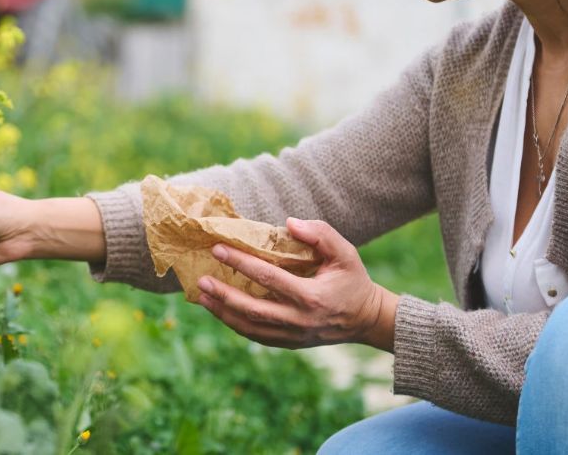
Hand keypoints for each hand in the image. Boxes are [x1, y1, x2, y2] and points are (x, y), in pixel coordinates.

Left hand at [196, 218, 398, 351]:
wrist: (366, 319)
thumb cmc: (353, 280)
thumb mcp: (345, 252)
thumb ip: (320, 234)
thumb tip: (288, 223)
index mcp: (312, 297)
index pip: (268, 278)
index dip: (241, 263)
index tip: (218, 248)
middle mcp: (299, 321)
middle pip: (253, 310)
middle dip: (224, 294)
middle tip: (201, 279)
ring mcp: (292, 336)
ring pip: (250, 328)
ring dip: (223, 312)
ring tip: (202, 295)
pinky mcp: (288, 343)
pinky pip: (256, 336)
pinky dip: (234, 324)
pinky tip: (218, 310)